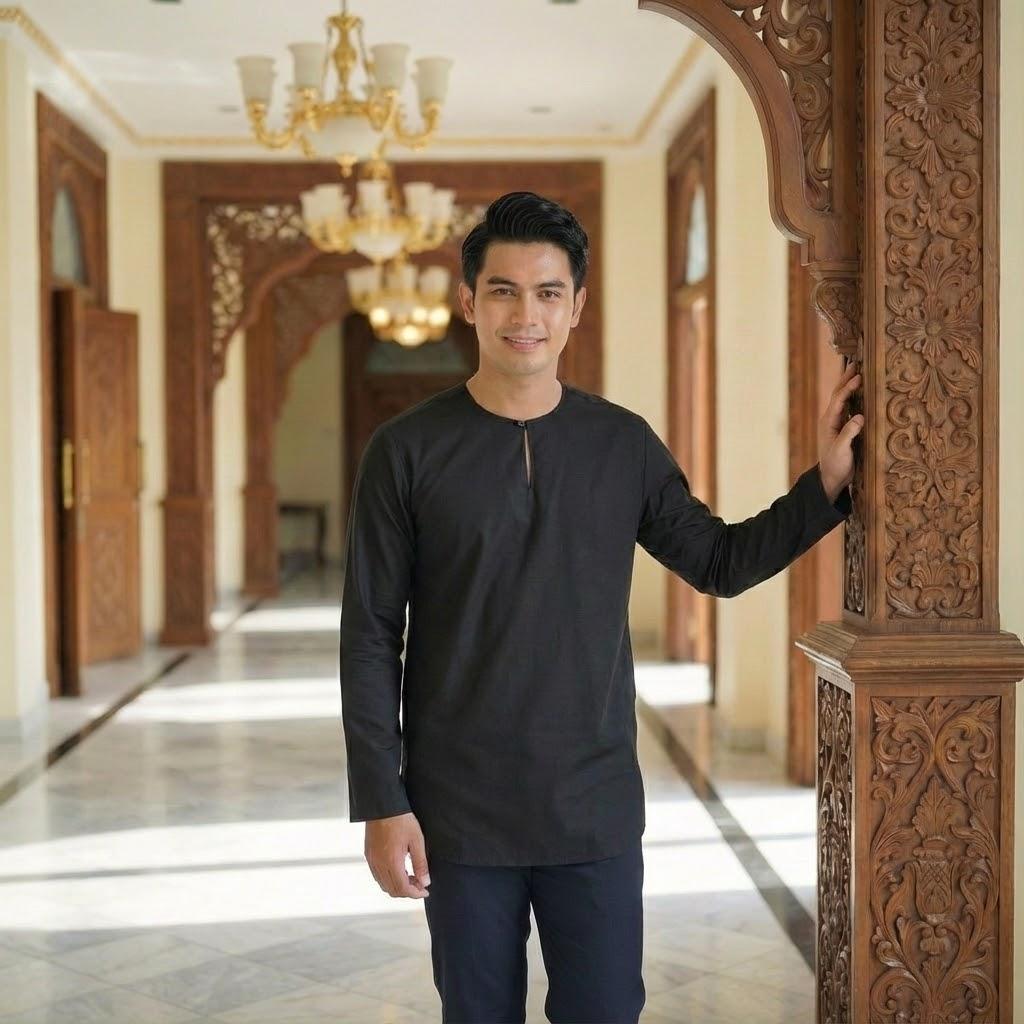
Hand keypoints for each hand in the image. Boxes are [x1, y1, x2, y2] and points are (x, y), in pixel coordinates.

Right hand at [365, 811, 430, 898]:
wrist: (383, 805)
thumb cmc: (401, 819)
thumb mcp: (417, 840)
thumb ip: (421, 863)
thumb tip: (425, 882)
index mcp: (391, 861)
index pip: (402, 888)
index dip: (415, 894)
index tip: (425, 891)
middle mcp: (379, 864)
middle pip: (392, 890)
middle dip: (408, 891)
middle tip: (420, 884)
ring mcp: (372, 860)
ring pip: (384, 884)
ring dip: (398, 886)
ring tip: (411, 877)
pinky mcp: (368, 854)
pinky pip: (377, 875)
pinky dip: (388, 878)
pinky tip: (399, 869)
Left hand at [817, 361, 863, 503]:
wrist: (831, 479)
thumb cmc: (835, 465)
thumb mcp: (842, 450)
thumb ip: (849, 433)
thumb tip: (860, 416)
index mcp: (828, 422)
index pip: (838, 399)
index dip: (848, 387)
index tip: (859, 376)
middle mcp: (831, 420)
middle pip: (839, 395)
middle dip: (846, 379)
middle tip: (855, 364)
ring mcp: (838, 424)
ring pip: (844, 400)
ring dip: (850, 386)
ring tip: (858, 373)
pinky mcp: (845, 429)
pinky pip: (850, 409)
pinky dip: (855, 398)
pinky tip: (863, 394)